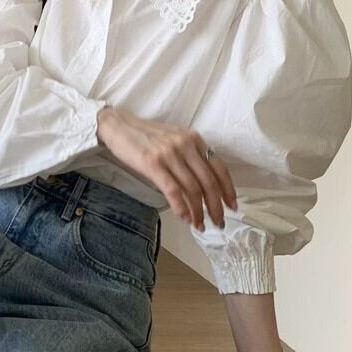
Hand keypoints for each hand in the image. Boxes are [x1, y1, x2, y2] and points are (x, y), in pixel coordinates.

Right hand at [96, 105, 235, 228]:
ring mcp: (169, 154)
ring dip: (198, 212)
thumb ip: (191, 156)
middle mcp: (186, 145)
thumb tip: (205, 185)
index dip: (228, 190)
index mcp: (194, 139)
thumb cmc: (147, 136)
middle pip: (208, 182)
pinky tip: (184, 218)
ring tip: (199, 225)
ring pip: (192, 189)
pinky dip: (181, 208)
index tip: (231, 206)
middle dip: (215, 207)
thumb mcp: (175, 140)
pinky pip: (173, 190)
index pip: (219, 168)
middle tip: (218, 223)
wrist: (119, 126)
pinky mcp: (153, 164)